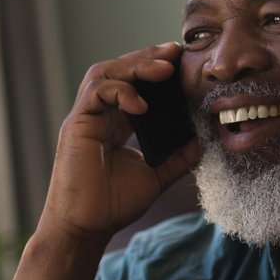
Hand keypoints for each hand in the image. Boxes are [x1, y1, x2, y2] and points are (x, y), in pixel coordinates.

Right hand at [39, 42, 200, 244]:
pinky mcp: (77, 125)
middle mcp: (98, 115)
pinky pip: (96, 93)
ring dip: (135, 65)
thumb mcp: (155, 177)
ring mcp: (85, 118)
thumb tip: (202, 139)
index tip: (181, 62)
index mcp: (114, 124)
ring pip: (105, 73)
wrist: (86, 228)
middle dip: (147, 57)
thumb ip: (177, 157)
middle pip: (118, 70)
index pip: (133, 84)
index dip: (154, 70)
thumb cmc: (112, 204)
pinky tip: (142, 103)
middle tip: (175, 52)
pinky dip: (120, 91)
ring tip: (164, 68)